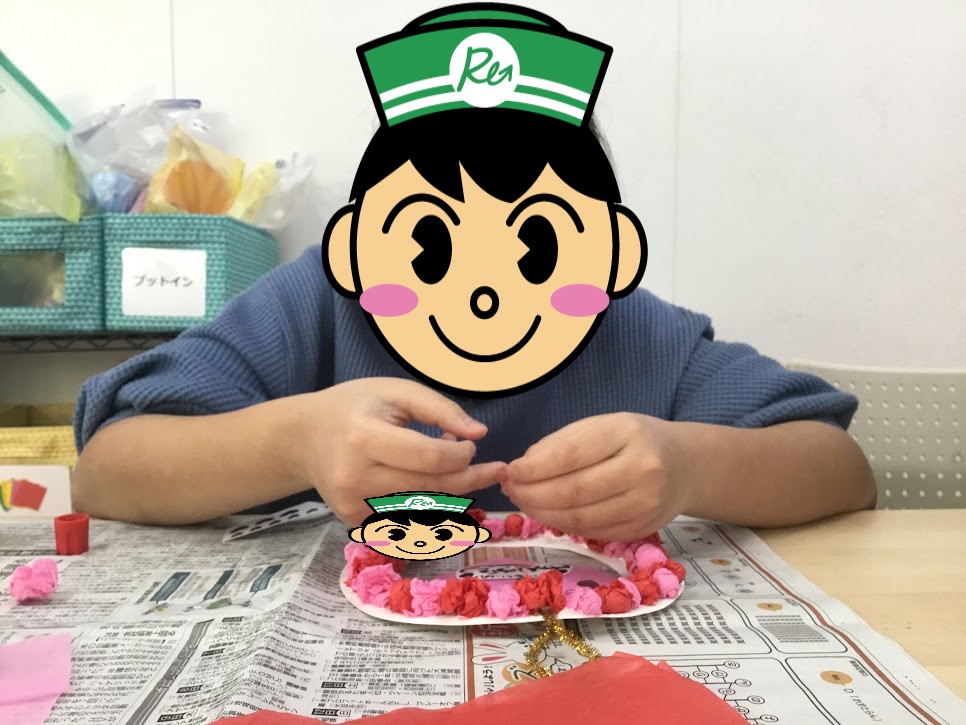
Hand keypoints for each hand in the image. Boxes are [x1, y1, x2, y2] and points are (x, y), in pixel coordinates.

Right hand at [296, 378, 506, 524]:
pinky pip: (406, 518)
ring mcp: (352, 505)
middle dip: (467, 479)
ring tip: (453, 468)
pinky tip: (427, 483)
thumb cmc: (354, 407)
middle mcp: (354, 477)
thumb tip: (479, 434)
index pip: (427, 458)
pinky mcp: (354, 522)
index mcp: (363, 438)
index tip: (471, 445)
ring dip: (450, 492)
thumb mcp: (395, 392)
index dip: (460, 455)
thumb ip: (439, 409)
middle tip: (493, 469)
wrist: (303, 438)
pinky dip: (427, 505)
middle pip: (429, 489)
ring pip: (422, 509)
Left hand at [503, 414, 690, 540]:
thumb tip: (521, 470)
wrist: (686, 466)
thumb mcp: (602, 425)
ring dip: (542, 513)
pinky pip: (591, 532)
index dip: (534, 468)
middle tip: (510, 490)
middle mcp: (642, 471)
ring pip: (579, 518)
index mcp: (627, 434)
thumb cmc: (635, 440)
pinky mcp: (641, 530)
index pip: (571, 455)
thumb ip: (561, 444)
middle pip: (572, 492)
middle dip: (532, 494)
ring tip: (523, 502)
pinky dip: (563, 525)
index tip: (510, 471)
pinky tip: (548, 513)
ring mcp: (645, 505)